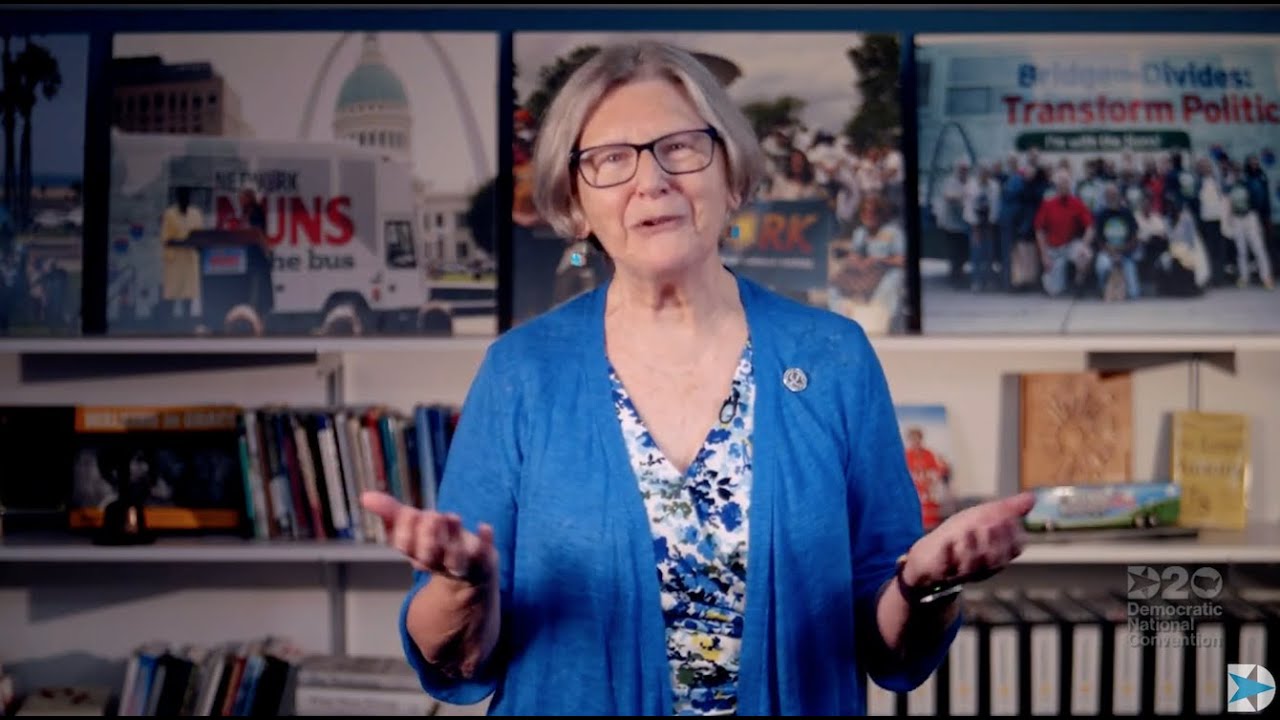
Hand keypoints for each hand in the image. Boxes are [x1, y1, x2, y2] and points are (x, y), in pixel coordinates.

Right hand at [360, 491, 497, 584]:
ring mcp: (463, 562)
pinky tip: (484, 526)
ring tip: (453, 517)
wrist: (469, 578)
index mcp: (418, 554)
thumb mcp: (412, 530)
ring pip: (456, 557)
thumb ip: (391, 513)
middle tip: (431, 516)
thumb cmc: (435, 547)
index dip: (406, 531)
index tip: (409, 513)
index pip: (407, 546)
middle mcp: (439, 561)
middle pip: (430, 554)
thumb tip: (365, 496)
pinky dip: (486, 540)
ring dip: (454, 537)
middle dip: (428, 536)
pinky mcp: (485, 558)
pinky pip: (487, 552)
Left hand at [902, 491, 1034, 587]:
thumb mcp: (982, 518)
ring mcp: (961, 570)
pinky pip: (945, 566)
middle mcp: (983, 566)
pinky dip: (947, 555)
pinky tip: (947, 543)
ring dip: (973, 548)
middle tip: (994, 523)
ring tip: (972, 531)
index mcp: (996, 555)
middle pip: (995, 558)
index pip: (1013, 549)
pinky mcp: (940, 571)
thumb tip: (1033, 497)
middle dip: (995, 541)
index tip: (1008, 519)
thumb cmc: (959, 536)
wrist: (927, 557)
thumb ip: (1007, 510)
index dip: (1012, 536)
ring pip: (973, 565)